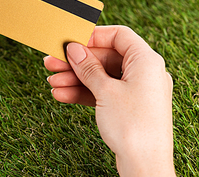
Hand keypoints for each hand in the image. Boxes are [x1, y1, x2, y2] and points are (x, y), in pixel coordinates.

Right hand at [45, 26, 174, 176]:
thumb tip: (74, 49)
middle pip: (105, 57)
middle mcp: (144, 73)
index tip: (72, 41)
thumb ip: (87, 67)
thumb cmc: (133, 126)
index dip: (93, 36)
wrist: (145, 166)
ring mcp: (136, 91)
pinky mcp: (128, 107)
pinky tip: (62, 95)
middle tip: (52, 62)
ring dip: (75, 78)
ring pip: (101, 76)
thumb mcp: (104, 90)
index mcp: (146, 61)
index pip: (119, 35)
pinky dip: (83, 93)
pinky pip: (103, 93)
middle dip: (76, 62)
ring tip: (52, 82)